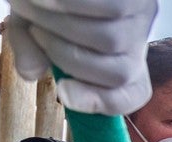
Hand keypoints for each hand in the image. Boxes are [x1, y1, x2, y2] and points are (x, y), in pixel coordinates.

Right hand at [4, 0, 157, 113]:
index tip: (63, 93)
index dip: (103, 102)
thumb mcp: (32, 23)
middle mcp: (139, 37)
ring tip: (31, 4)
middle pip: (116, 71)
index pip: (131, 94)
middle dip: (64, 55)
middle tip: (34, 29)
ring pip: (109, 40)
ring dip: (61, 27)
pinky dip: (68, 6)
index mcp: (121, 56)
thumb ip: (29, 48)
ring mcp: (142, 11)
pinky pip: (107, 7)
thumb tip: (30, 72)